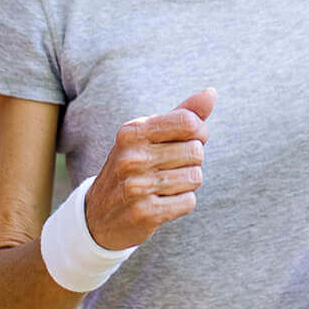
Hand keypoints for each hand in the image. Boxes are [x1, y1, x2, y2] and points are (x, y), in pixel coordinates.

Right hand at [84, 88, 214, 250]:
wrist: (97, 216)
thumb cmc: (132, 167)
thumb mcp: (148, 136)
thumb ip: (182, 114)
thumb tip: (211, 93)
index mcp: (133, 132)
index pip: (189, 122)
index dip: (199, 132)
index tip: (186, 140)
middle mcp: (132, 157)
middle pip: (196, 151)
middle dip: (191, 160)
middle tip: (168, 168)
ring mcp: (137, 187)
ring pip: (195, 177)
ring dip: (187, 183)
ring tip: (164, 185)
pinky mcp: (145, 213)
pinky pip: (189, 201)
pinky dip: (181, 202)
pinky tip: (161, 202)